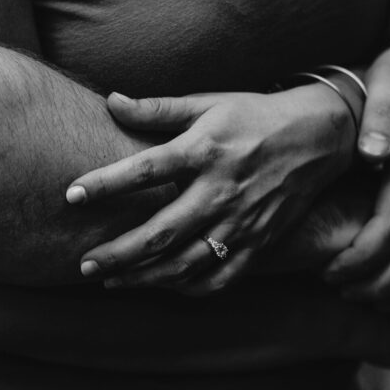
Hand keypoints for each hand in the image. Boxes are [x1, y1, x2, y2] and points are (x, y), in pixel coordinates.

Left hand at [65, 85, 355, 295]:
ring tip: (109, 281)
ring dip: (143, 278)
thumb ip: (157, 109)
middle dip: (118, 253)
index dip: (105, 184)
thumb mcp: (206, 104)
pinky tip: (159, 285)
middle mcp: (221, 191)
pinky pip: (219, 278)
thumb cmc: (252, 117)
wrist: (318, 139)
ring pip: (186, 263)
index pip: (145, 170)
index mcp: (204, 150)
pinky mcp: (258, 244)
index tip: (71, 196)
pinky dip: (187, 288)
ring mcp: (241, 223)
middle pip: (161, 232)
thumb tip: (110, 101)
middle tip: (82, 264)